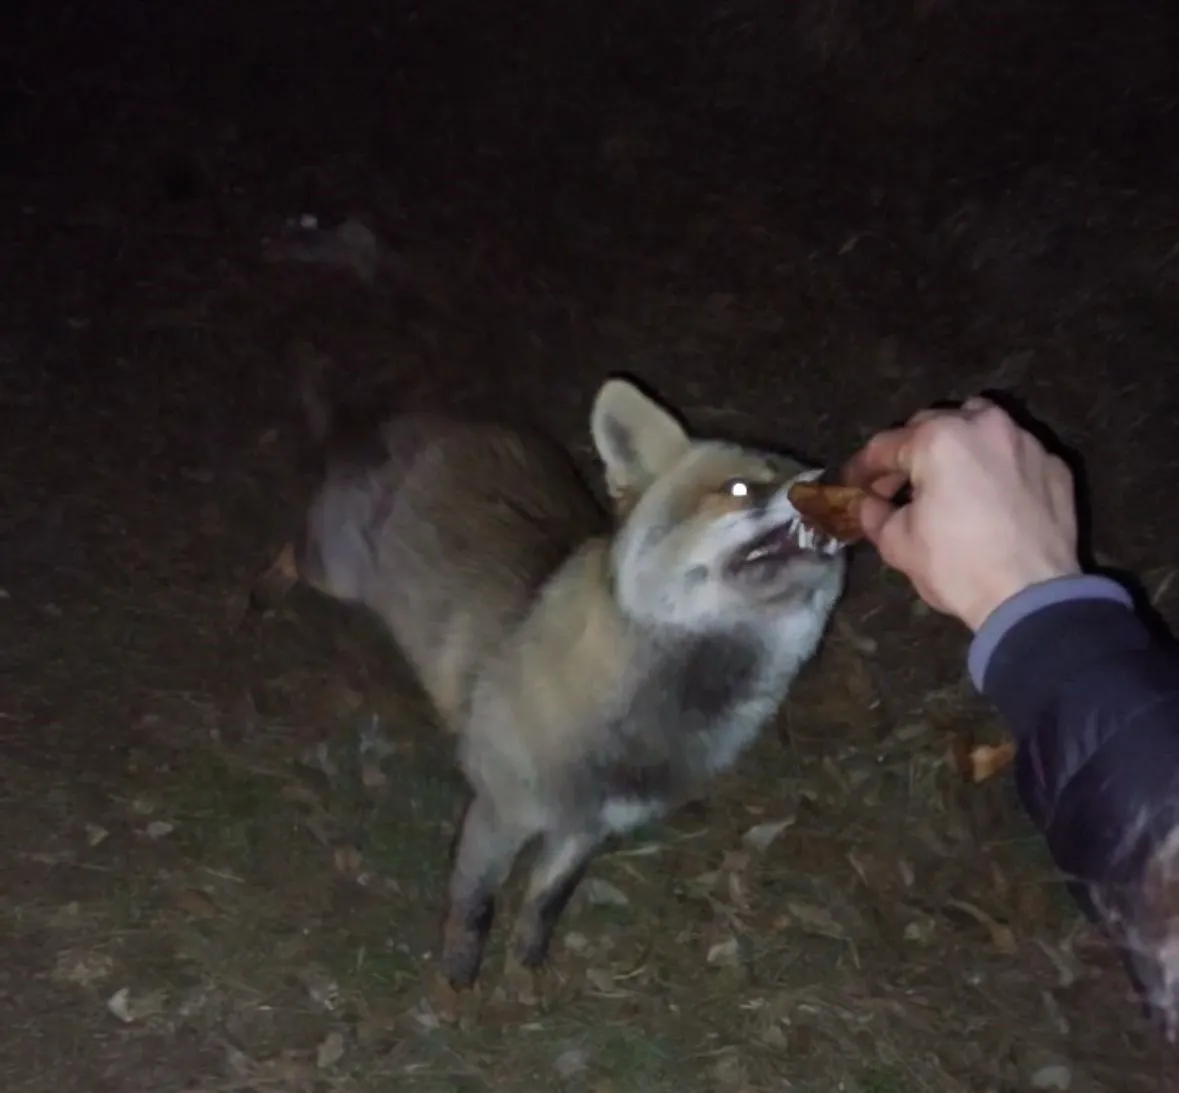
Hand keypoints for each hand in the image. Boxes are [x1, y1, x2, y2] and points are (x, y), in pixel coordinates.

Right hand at [842, 397, 1081, 631]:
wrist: (1032, 597)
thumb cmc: (957, 566)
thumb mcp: (898, 544)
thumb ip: (876, 514)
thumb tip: (870, 504)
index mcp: (938, 439)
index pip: (885, 446)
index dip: (862, 468)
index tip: (852, 485)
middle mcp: (984, 425)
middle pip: (932, 425)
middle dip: (910, 452)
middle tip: (896, 485)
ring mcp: (1025, 441)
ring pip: (979, 425)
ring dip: (956, 444)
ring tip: (946, 478)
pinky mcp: (1055, 464)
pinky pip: (1013, 454)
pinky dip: (995, 467)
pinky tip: (989, 496)